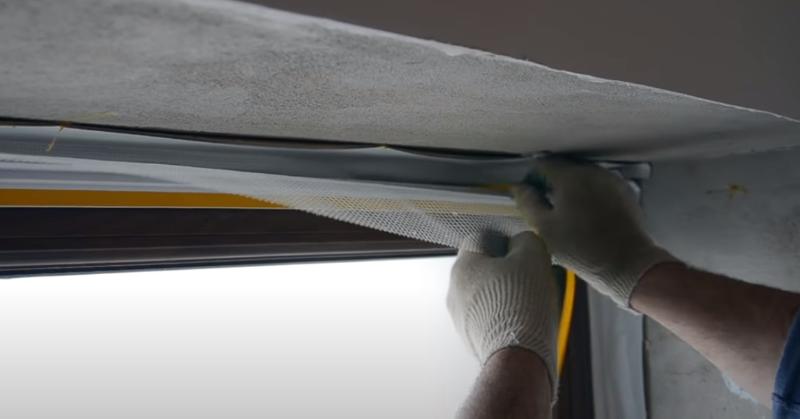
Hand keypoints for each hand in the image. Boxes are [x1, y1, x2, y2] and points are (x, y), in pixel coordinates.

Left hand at [447, 232, 559, 392]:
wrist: (517, 358)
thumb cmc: (522, 305)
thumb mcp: (532, 258)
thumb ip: (526, 241)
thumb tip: (522, 243)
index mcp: (463, 266)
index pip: (480, 239)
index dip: (505, 242)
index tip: (522, 254)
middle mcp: (455, 290)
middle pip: (482, 268)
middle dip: (506, 270)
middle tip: (529, 279)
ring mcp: (460, 316)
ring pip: (485, 294)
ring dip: (505, 294)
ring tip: (528, 304)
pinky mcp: (471, 338)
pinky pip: (487, 317)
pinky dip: (502, 316)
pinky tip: (521, 322)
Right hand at [512, 158, 674, 307]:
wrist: (627, 263)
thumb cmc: (582, 248)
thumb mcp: (545, 228)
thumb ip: (528, 203)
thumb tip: (519, 188)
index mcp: (570, 177)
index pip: (542, 164)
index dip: (531, 179)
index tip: (530, 196)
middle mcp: (592, 171)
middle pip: (564, 168)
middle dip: (552, 183)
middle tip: (547, 207)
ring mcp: (611, 180)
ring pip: (583, 177)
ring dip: (571, 189)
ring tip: (568, 213)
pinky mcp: (625, 192)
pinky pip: (599, 186)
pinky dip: (589, 194)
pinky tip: (587, 215)